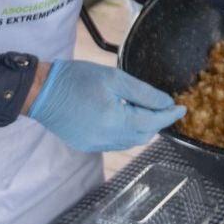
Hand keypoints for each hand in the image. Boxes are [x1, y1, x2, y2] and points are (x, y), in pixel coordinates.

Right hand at [24, 59, 185, 152]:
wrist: (41, 92)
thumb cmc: (76, 79)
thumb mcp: (114, 79)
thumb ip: (143, 93)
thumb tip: (166, 103)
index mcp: (116, 121)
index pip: (153, 122)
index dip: (169, 116)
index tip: (182, 108)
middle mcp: (107, 139)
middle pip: (144, 135)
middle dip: (157, 123)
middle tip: (164, 107)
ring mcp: (96, 145)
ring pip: (130, 141)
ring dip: (142, 128)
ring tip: (143, 109)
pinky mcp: (87, 145)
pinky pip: (115, 143)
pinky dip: (125, 132)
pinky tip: (123, 117)